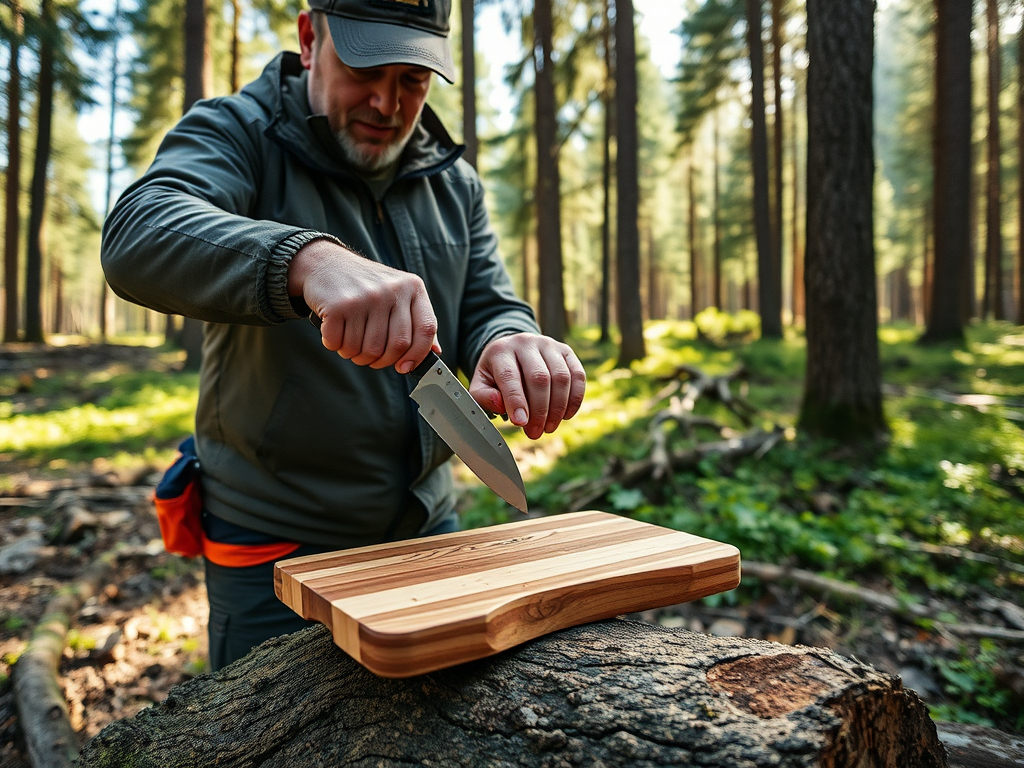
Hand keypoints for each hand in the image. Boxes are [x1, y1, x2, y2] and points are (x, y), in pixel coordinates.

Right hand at [289, 239, 439, 371]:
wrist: (325, 262)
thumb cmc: (364, 285)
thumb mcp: (398, 293)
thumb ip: (416, 321)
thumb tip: (434, 353)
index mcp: (412, 288)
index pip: (426, 329)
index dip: (418, 355)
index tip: (405, 367)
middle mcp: (391, 290)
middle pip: (396, 346)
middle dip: (381, 361)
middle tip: (370, 357)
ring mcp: (365, 297)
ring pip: (367, 350)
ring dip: (355, 354)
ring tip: (350, 341)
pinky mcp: (339, 305)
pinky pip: (340, 344)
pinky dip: (336, 346)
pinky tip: (335, 332)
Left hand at [469, 333, 585, 439]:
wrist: (513, 350)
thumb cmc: (496, 372)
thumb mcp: (481, 383)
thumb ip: (483, 396)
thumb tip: (500, 404)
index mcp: (501, 351)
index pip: (510, 376)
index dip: (516, 401)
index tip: (521, 423)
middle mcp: (526, 343)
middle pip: (539, 378)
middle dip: (539, 411)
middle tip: (535, 433)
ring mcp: (549, 345)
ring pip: (561, 378)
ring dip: (557, 408)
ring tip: (549, 427)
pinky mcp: (566, 351)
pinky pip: (577, 376)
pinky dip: (575, 399)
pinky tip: (565, 415)